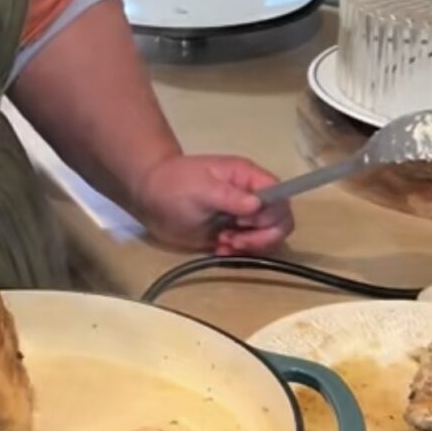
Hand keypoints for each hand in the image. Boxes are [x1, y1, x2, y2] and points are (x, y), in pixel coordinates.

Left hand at [133, 153, 290, 255]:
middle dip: (261, 236)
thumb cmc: (175, 185)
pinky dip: (240, 253)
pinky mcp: (234, 233)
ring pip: (269, 237)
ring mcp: (244, 216)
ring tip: (223, 244)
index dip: (270, 214)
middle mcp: (251, 196)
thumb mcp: (201, 188)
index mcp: (247, 177)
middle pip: (280, 220)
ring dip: (250, 246)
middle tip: (233, 240)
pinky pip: (251, 248)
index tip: (244, 223)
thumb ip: (229, 196)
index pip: (279, 196)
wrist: (151, 197)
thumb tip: (256, 205)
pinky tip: (219, 250)